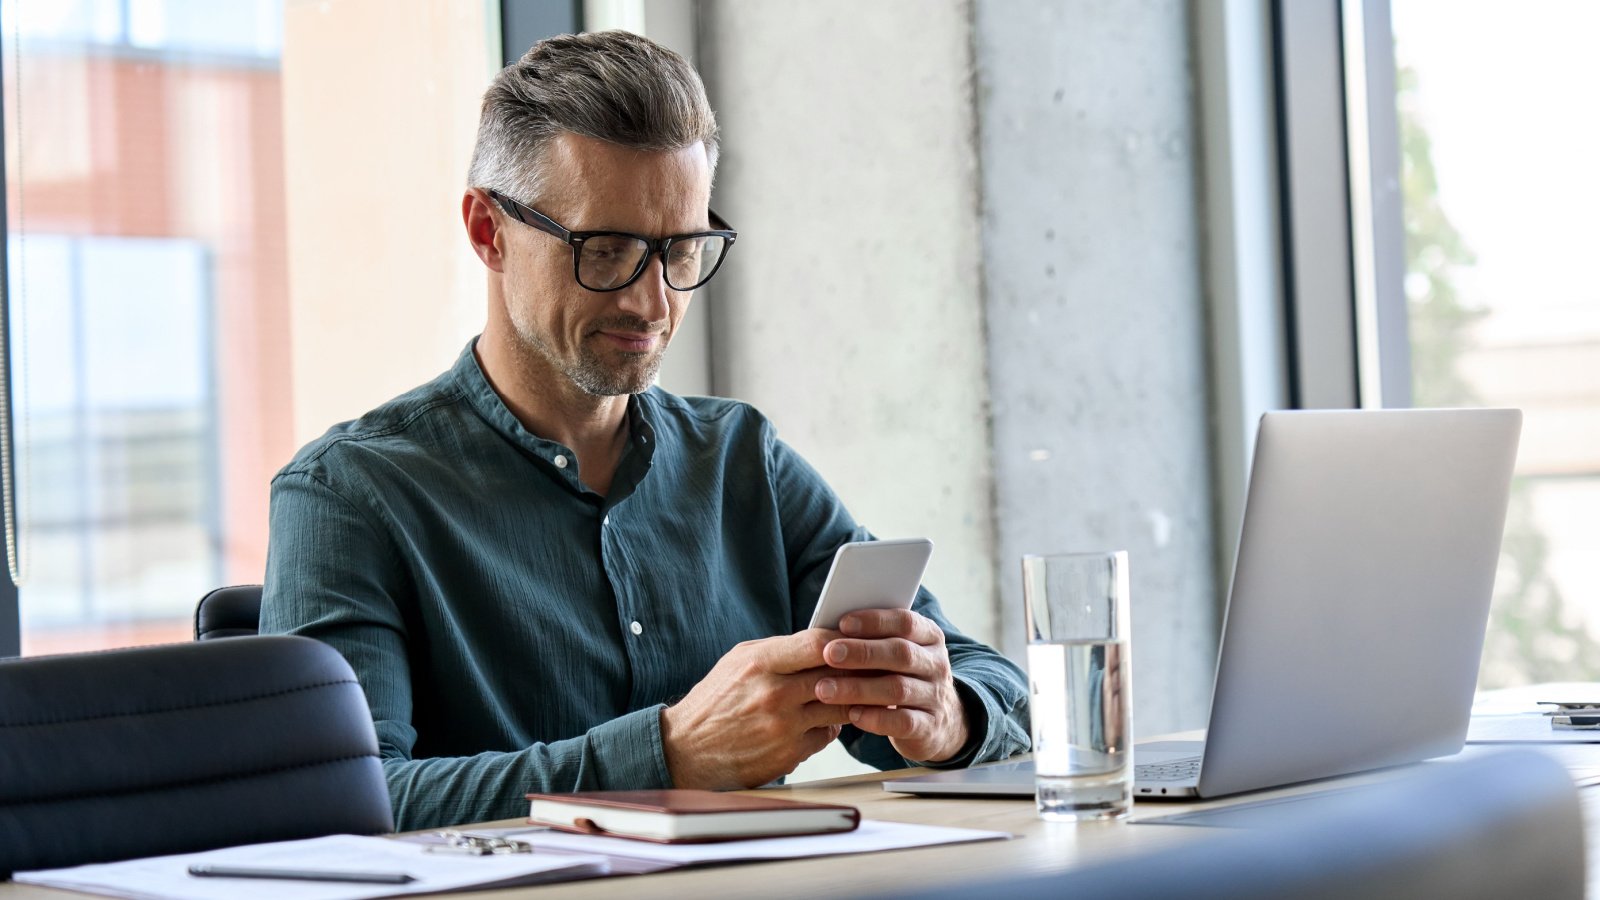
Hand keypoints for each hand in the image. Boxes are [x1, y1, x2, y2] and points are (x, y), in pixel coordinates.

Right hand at [660, 632, 852, 789]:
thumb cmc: (716, 700)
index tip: (856, 639)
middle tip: (871, 665)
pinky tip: (824, 717)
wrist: (686, 749)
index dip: (844, 640)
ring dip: (851, 699)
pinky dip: (831, 725)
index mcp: (761, 663)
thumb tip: (824, 640)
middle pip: (837, 675)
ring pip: (840, 706)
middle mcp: (774, 694)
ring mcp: (783, 726)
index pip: (818, 643)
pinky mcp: (789, 754)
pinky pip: (828, 734)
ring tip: (856, 691)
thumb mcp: (739, 661)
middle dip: (858, 669)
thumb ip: (781, 650)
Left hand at [812, 609, 969, 762]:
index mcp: (929, 637)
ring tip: (825, 688)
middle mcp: (936, 664)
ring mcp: (936, 696)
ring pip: (898, 689)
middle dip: (862, 653)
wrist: (938, 721)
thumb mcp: (895, 653)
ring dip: (858, 688)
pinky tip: (852, 715)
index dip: (875, 621)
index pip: (906, 622)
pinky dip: (876, 719)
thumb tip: (829, 630)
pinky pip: (903, 722)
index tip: (843, 623)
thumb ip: (872, 640)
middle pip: (901, 653)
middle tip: (829, 654)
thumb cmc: (902, 677)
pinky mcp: (930, 726)